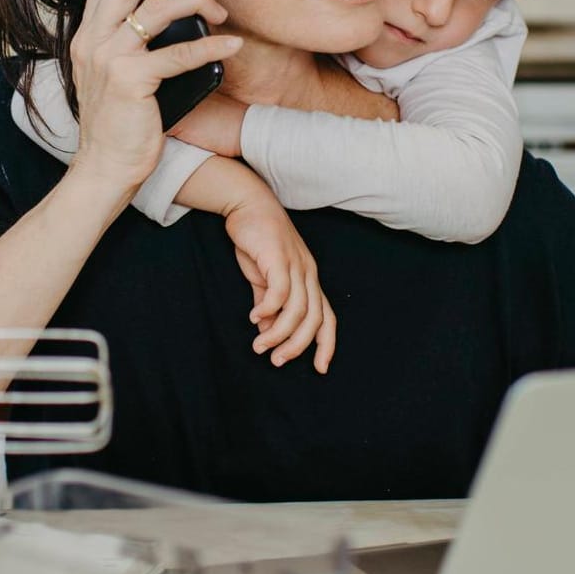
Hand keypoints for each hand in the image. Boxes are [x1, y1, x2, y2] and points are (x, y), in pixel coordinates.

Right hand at [68, 0, 241, 191]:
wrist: (104, 168)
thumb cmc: (118, 122)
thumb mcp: (114, 73)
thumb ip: (128, 40)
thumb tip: (167, 12)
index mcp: (88, 33)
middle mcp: (93, 39)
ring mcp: (109, 59)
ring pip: (155, 9)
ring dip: (195, 2)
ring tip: (220, 11)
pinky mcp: (131, 82)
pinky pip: (177, 53)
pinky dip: (209, 46)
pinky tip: (230, 46)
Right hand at [222, 193, 336, 371]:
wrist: (248, 204)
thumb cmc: (258, 241)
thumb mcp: (263, 277)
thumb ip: (266, 303)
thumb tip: (266, 329)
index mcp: (309, 281)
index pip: (326, 318)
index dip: (326, 344)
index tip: (320, 368)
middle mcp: (308, 275)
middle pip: (314, 320)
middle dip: (297, 346)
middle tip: (276, 361)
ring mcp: (296, 265)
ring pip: (297, 310)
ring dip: (278, 333)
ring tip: (259, 345)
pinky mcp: (279, 258)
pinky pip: (279, 292)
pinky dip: (268, 309)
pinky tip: (253, 318)